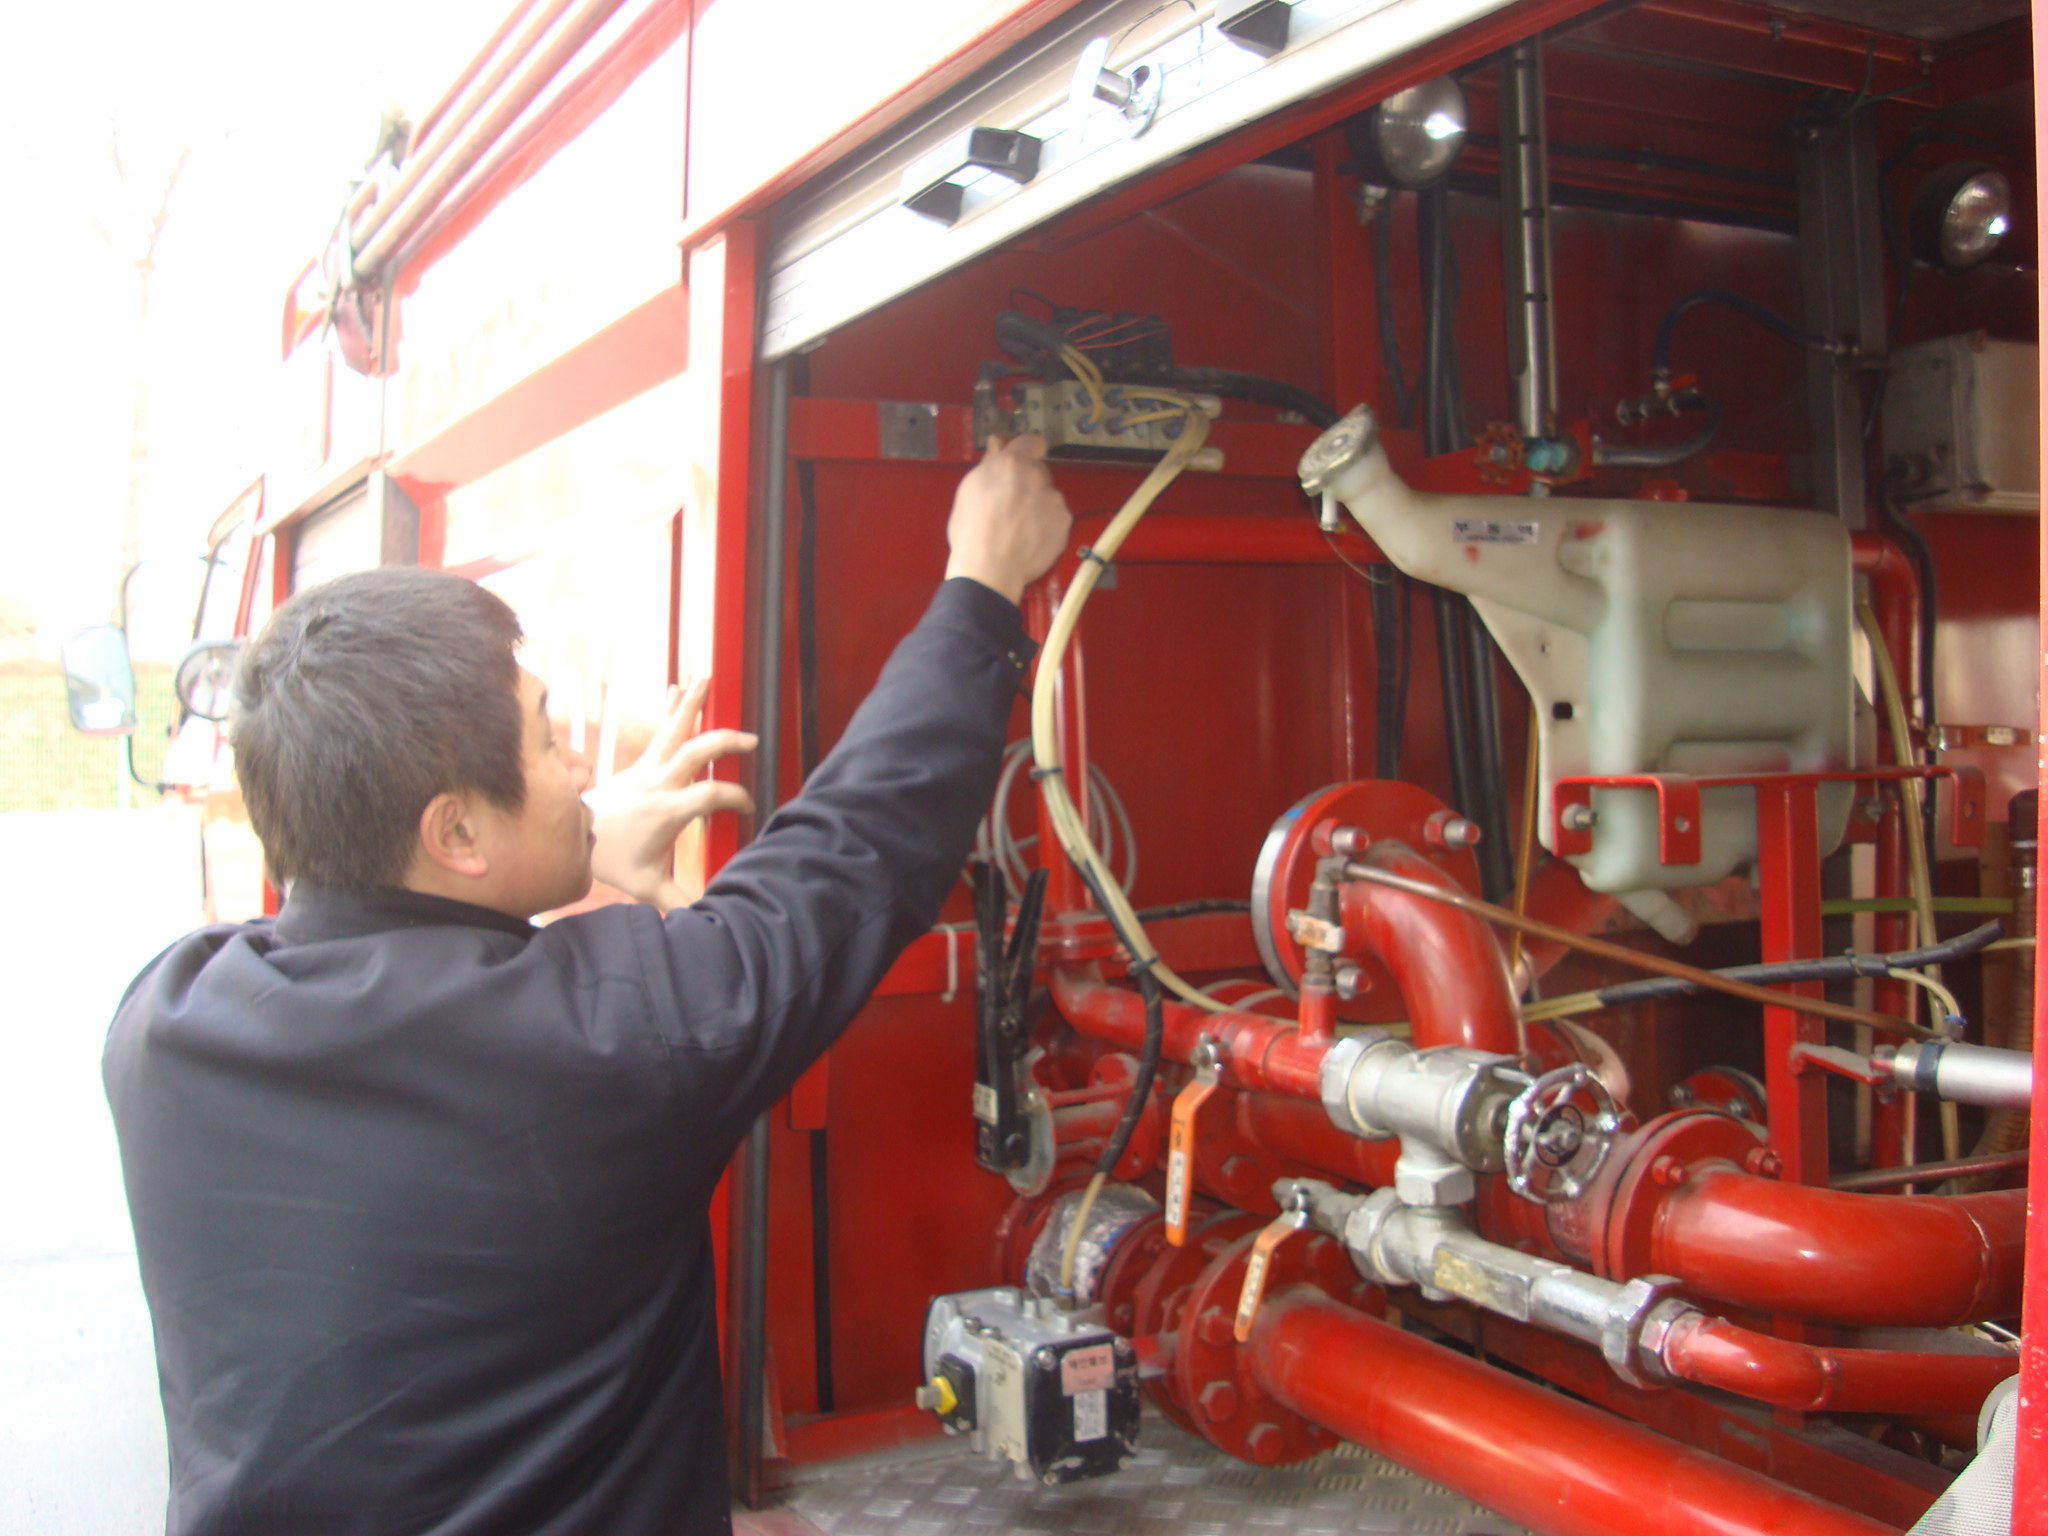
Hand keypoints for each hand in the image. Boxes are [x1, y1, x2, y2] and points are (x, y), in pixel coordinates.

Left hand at [586, 678, 754, 911]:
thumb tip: (705, 919)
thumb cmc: (611, 860)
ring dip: (691, 705)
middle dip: (724, 742)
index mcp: (667, 810)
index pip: (710, 794)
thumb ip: (679, 902)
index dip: (735, 797)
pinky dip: (671, 710)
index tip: (746, 807)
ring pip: (674, 731)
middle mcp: (658, 784)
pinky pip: (659, 731)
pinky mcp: (639, 765)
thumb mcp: (647, 886)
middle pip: (695, 752)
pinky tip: (677, 688)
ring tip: (704, 679)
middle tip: (750, 740)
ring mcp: (647, 770)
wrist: (574, 839)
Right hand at [944, 434, 1072, 603]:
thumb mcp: (970, 490)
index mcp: (1011, 463)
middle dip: (1028, 482)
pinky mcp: (1064, 522)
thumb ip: (988, 464)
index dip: (1027, 449)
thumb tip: (996, 446)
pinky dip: (1047, 524)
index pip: (1032, 441)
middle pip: (1038, 471)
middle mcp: (1036, 477)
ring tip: (1018, 526)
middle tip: (1011, 502)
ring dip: (1038, 504)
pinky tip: (1029, 536)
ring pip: (1048, 495)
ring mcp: (1053, 500)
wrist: (990, 569)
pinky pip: (1057, 517)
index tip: (1023, 457)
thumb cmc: (973, 533)